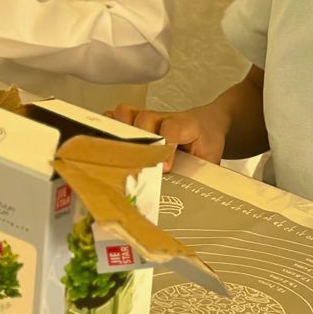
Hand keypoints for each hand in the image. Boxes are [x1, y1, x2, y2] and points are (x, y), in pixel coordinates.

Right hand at [107, 102, 228, 171]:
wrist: (206, 124)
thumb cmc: (205, 144)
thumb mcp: (210, 160)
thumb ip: (198, 174)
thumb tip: (183, 200)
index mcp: (188, 125)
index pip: (173, 129)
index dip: (165, 146)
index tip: (164, 168)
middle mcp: (163, 117)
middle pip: (144, 119)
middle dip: (138, 142)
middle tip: (134, 164)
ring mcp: (146, 115)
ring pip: (126, 114)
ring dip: (118, 133)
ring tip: (114, 154)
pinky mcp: (134, 117)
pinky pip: (114, 116)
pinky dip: (106, 127)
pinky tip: (102, 144)